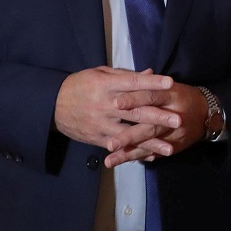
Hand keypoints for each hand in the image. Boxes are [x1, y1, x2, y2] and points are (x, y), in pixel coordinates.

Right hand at [54, 66, 176, 148]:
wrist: (51, 105)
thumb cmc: (80, 85)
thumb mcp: (100, 74)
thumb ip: (126, 76)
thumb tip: (150, 73)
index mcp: (106, 85)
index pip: (133, 83)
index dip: (152, 83)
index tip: (170, 83)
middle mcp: (105, 105)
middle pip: (135, 111)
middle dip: (158, 116)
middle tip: (178, 120)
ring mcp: (101, 124)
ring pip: (129, 133)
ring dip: (150, 142)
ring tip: (169, 148)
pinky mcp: (97, 138)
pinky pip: (119, 146)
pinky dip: (135, 152)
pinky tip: (151, 156)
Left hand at [104, 82, 209, 166]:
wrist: (207, 114)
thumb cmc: (181, 96)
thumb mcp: (167, 86)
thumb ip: (146, 84)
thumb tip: (122, 78)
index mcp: (171, 95)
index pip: (151, 96)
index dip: (134, 99)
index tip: (115, 103)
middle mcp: (174, 115)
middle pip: (150, 126)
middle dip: (130, 136)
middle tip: (111, 143)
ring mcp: (176, 134)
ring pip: (151, 143)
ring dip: (130, 152)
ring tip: (111, 160)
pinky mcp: (175, 145)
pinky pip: (155, 153)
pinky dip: (138, 157)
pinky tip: (122, 161)